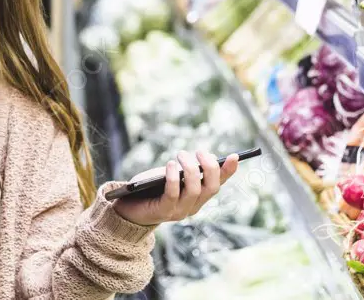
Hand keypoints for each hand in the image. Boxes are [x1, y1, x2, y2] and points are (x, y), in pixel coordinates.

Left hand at [112, 151, 238, 226]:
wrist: (129, 206)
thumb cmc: (151, 187)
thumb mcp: (172, 175)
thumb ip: (186, 170)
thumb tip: (204, 158)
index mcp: (198, 197)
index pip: (217, 184)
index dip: (228, 172)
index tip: (235, 156)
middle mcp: (193, 206)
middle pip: (211, 188)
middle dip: (209, 167)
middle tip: (199, 152)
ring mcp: (179, 211)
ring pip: (194, 190)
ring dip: (190, 169)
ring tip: (180, 154)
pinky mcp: (163, 212)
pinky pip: (173, 194)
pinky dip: (173, 178)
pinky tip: (170, 164)